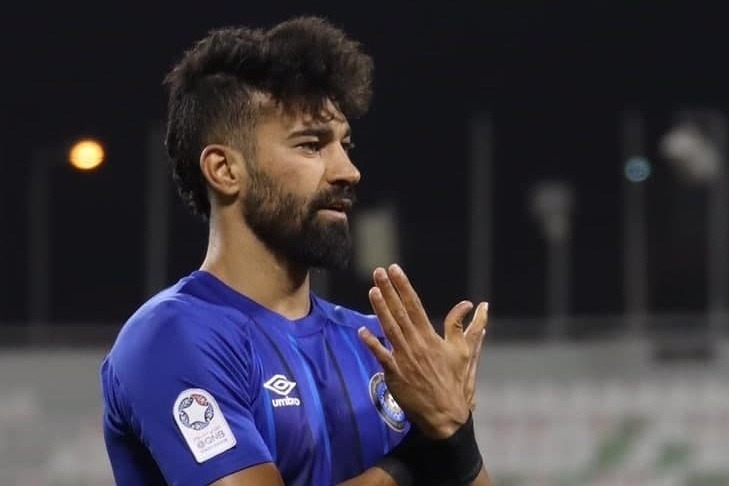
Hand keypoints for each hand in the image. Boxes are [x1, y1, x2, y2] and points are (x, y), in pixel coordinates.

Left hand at [358, 264, 488, 438]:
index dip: (404, 286)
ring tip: (372, 290)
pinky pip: (381, 355)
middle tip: (378, 272)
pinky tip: (362, 330)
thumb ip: (465, 326)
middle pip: (400, 312)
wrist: (445, 414)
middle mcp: (416, 344)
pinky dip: (372, 343)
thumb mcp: (464, 352)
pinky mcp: (394, 373)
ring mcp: (404, 358)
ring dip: (380, 309)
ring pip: (389, 328)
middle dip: (389, 291)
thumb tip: (478, 305)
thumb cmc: (454, 381)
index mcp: (431, 337)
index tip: (395, 270)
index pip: (415, 305)